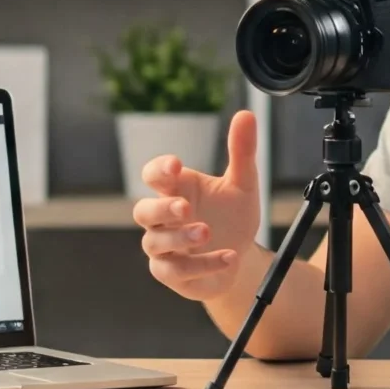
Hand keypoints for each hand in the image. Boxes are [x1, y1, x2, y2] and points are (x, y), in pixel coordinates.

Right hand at [133, 110, 259, 300]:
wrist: (240, 257)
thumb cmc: (232, 216)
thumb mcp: (243, 184)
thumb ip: (242, 152)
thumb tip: (246, 115)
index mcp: (177, 190)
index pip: (153, 175)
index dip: (159, 170)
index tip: (175, 165)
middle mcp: (163, 219)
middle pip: (144, 211)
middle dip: (162, 208)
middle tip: (185, 207)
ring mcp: (165, 248)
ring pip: (155, 243)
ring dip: (179, 238)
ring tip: (206, 232)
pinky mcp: (173, 273)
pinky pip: (176, 271)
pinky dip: (202, 264)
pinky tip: (228, 257)